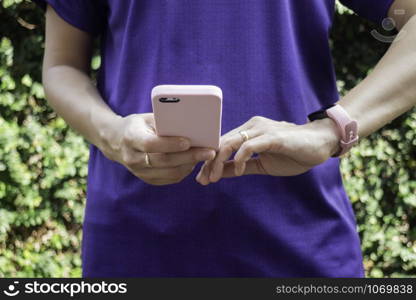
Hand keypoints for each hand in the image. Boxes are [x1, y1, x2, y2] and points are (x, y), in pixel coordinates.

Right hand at [99, 113, 215, 184]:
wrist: (117, 142)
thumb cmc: (138, 125)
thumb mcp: (146, 118)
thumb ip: (164, 122)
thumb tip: (191, 125)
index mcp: (131, 138)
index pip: (151, 144)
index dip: (170, 144)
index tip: (188, 141)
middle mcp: (132, 157)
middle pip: (163, 160)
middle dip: (189, 156)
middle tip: (209, 152)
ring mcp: (138, 171)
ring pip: (169, 172)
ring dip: (189, 165)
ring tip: (205, 156)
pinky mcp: (146, 179)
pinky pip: (169, 178)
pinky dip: (184, 171)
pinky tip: (193, 163)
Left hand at [196, 116, 339, 184]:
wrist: (320, 145)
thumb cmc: (292, 153)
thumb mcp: (261, 165)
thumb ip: (241, 167)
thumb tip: (221, 173)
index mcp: (248, 131)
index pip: (222, 144)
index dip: (210, 161)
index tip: (202, 177)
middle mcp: (251, 126)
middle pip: (221, 143)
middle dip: (209, 163)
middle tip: (202, 180)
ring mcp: (261, 130)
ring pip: (230, 143)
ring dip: (219, 162)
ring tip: (214, 178)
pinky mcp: (272, 136)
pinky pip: (249, 146)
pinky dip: (240, 160)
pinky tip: (240, 171)